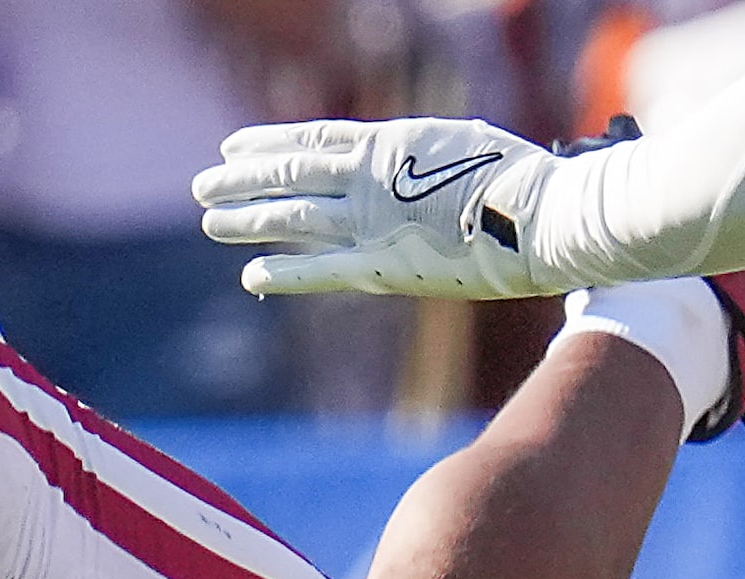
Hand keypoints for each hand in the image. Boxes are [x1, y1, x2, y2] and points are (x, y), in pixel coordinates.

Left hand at [193, 118, 561, 298]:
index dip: (268, 143)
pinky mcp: (386, 267)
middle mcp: (371, 178)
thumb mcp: (461, 145)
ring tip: (210, 221)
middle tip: (202, 186)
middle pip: (290, 173)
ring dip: (248, 219)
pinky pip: (322, 270)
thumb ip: (421, 156)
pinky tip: (250, 274)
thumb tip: (409, 162)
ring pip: (294, 216)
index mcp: (389, 143)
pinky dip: (284, 273)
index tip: (232, 148)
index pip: (312, 137)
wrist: (541, 216)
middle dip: (243, 181)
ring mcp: (374, 222)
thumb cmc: (517, 179)